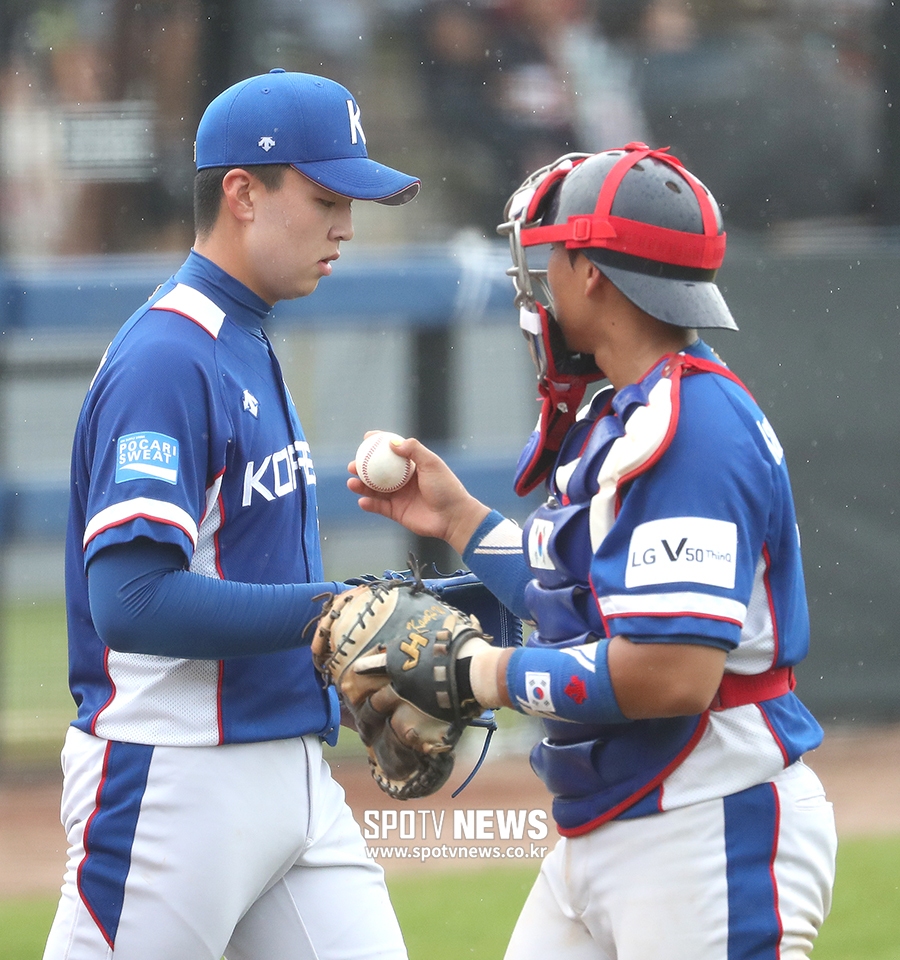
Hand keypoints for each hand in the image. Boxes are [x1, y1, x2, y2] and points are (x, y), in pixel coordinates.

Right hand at [348, 434, 490, 554]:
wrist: (453, 517)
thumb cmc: (446, 488)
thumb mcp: (432, 464)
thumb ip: (414, 450)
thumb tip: (392, 442)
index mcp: (412, 465)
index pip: (393, 451)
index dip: (379, 443)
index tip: (366, 438)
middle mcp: (403, 480)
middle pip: (377, 471)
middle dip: (362, 467)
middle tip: (352, 465)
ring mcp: (399, 496)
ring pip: (374, 489)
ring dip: (361, 486)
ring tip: (352, 483)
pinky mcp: (397, 512)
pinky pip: (379, 507)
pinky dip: (369, 504)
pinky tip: (362, 501)